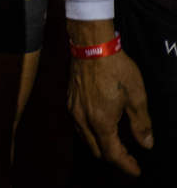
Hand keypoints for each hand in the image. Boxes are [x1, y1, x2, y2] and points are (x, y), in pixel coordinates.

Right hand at [68, 49, 153, 176]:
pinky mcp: (70, 100)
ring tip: (117, 144)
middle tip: (130, 158)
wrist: (92, 46)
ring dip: (101, 146)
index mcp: (101, 121)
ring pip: (86, 139)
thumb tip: (146, 143)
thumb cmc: (116, 69)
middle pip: (97, 150)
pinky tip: (102, 126)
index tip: (136, 170)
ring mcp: (74, 110)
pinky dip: (92, 133)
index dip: (126, 165)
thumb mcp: (137, 97)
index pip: (113, 153)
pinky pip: (79, 126)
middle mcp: (84, 119)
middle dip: (114, 158)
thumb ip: (142, 124)